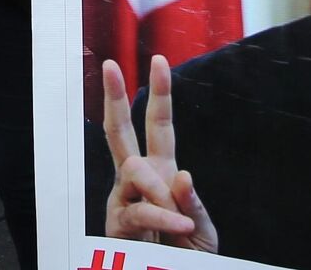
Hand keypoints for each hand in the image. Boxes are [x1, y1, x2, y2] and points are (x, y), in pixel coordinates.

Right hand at [102, 56, 218, 249]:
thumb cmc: (188, 253)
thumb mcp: (201, 229)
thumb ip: (192, 203)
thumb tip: (181, 176)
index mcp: (161, 172)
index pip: (159, 126)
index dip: (159, 93)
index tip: (158, 60)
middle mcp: (137, 180)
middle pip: (120, 131)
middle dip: (115, 97)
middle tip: (109, 66)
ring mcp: (122, 199)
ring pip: (135, 171)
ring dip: (160, 193)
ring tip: (181, 222)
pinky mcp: (116, 221)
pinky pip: (140, 209)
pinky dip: (164, 217)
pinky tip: (179, 226)